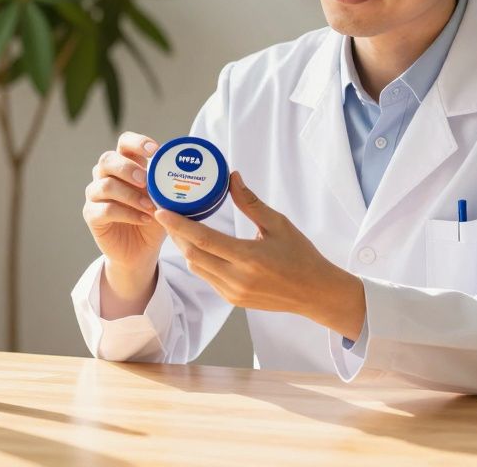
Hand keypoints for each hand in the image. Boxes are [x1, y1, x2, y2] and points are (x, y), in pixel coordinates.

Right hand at [84, 132, 165, 308]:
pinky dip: (127, 213)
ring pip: (105, 185)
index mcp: (125, 164)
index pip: (124, 142)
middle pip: (107, 160)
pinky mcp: (92, 215)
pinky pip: (106, 209)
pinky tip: (144, 219)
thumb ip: (167, 185)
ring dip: (131, 195)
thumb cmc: (153, 219)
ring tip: (151, 207)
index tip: (155, 150)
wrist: (140, 251)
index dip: (137, 142)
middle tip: (146, 181)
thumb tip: (188, 172)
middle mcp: (105, 175)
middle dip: (128, 168)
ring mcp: (95, 194)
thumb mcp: (164, 199)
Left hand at [156, 172, 366, 340]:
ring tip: (180, 226)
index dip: (178, 224)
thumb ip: (250, 202)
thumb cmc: (301, 256)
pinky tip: (199, 245)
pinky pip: (207, 278)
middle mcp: (237, 279)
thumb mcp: (278, 224)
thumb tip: (232, 177)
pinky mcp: (233, 300)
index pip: (203, 239)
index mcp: (248, 258)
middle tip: (167, 212)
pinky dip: (199, 260)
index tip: (161, 210)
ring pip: (197, 267)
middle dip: (176, 234)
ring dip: (186, 247)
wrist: (315, 292)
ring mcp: (233, 293)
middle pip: (193, 254)